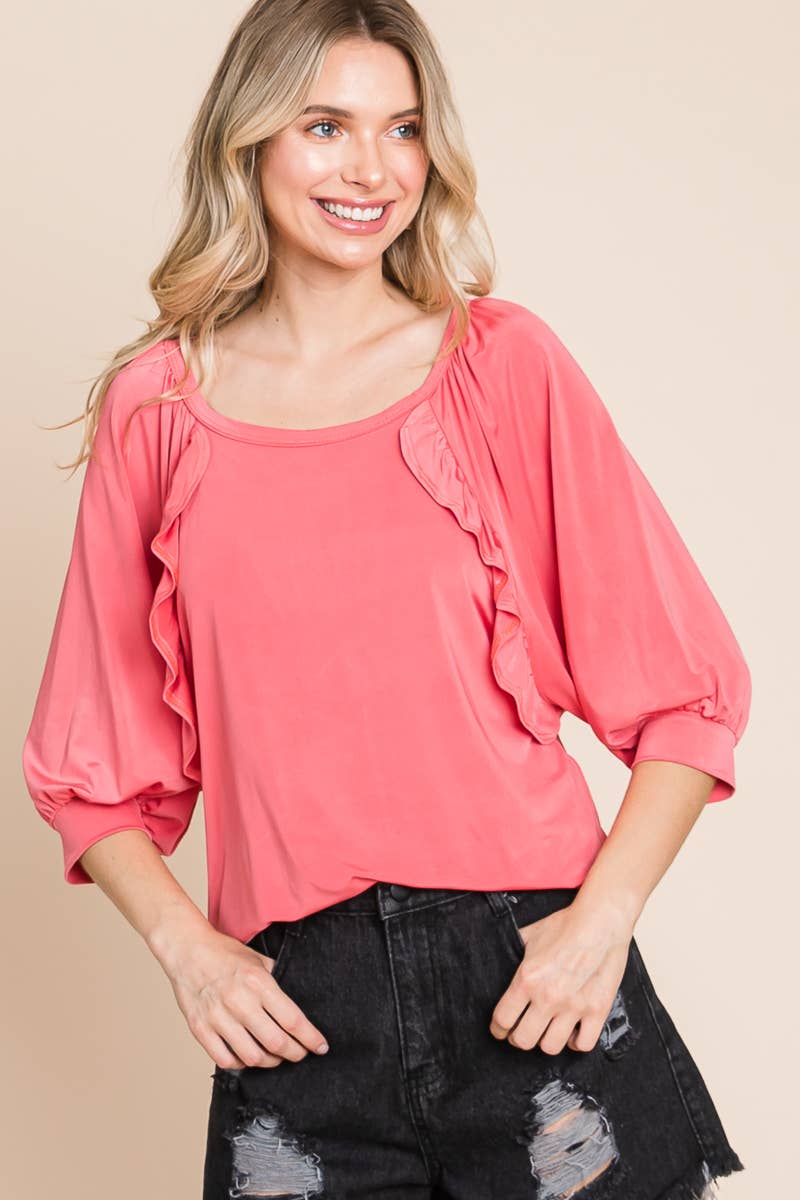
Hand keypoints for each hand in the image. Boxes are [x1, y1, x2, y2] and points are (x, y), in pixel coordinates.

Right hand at [156, 924, 329, 1069]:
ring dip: (271, 1062)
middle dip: (295, 1053)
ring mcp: (217, 1017)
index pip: (292, 1020)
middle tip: (301, 1054)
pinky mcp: (200, 1029)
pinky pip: (225, 1059)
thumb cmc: (225, 954)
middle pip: (276, 1042)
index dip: (310, 1038)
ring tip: (277, 1057)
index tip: (321, 1047)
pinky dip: (242, 1064)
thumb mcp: (258, 959)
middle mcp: (239, 1001)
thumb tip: (298, 1004)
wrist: (187, 950)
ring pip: (252, 1056)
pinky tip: (249, 1057)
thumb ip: (278, 980)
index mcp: (258, 982)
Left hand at [490, 900, 633, 1054]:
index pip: (502, 1019)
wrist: (600, 922)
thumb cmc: (566, 925)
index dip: (498, 1029)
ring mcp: (574, 1007)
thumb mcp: (530, 935)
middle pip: (523, 1040)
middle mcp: (548, 997)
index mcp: (527, 979)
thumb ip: (513, 952)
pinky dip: (575, 1042)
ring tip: (546, 1031)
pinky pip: (583, 1044)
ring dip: (545, 1041)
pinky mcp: (597, 1011)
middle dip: (518, 1038)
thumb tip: (500, 957)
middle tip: (521, 1032)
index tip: (500, 1030)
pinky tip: (571, 1032)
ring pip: (550, 1047)